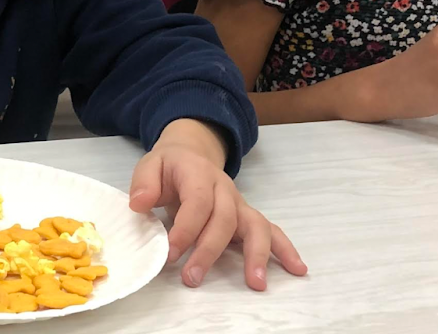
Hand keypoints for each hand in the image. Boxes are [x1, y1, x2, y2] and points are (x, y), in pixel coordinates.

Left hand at [129, 119, 305, 289]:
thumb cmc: (169, 167)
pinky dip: (286, 250)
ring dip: (257, 254)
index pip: (197, 202)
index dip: (186, 229)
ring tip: (256, 283)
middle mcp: (224, 189)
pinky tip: (297, 269)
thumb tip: (140, 203)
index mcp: (199, 174)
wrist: (190, 153)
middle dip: (210, 250)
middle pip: (225, 219)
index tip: (172, 254)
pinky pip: (271, 231)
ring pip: (255, 225)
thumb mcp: (150, 166)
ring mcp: (239, 203)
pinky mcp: (246, 216)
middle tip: (193, 277)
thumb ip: (144, 183)